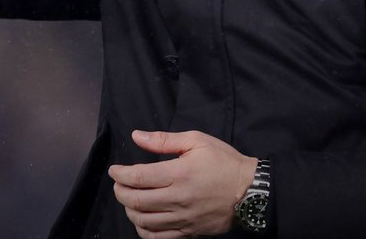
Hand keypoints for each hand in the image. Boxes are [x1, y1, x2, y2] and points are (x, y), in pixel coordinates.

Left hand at [109, 130, 257, 237]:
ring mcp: (182, 218)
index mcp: (179, 173)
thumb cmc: (224, 162)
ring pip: (143, 221)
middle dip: (120, 192)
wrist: (250, 190)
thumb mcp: (197, 141)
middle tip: (119, 184)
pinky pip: (158, 238)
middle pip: (136, 201)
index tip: (115, 170)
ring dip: (129, 211)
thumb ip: (165, 140)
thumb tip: (138, 136)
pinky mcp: (188, 232)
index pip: (138, 177)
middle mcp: (178, 198)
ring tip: (130, 200)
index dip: (120, 174)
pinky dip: (143, 231)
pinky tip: (142, 221)